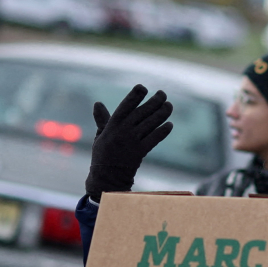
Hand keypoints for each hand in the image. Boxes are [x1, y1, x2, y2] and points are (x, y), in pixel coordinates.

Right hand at [85, 84, 173, 199]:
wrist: (107, 178)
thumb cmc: (103, 155)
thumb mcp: (100, 136)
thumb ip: (102, 120)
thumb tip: (98, 103)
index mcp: (112, 126)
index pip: (125, 106)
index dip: (135, 96)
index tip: (143, 87)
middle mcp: (123, 132)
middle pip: (142, 113)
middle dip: (154, 102)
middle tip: (163, 94)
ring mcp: (132, 142)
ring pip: (150, 124)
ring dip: (162, 113)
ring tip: (169, 105)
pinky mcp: (140, 152)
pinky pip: (154, 139)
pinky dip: (162, 131)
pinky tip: (169, 124)